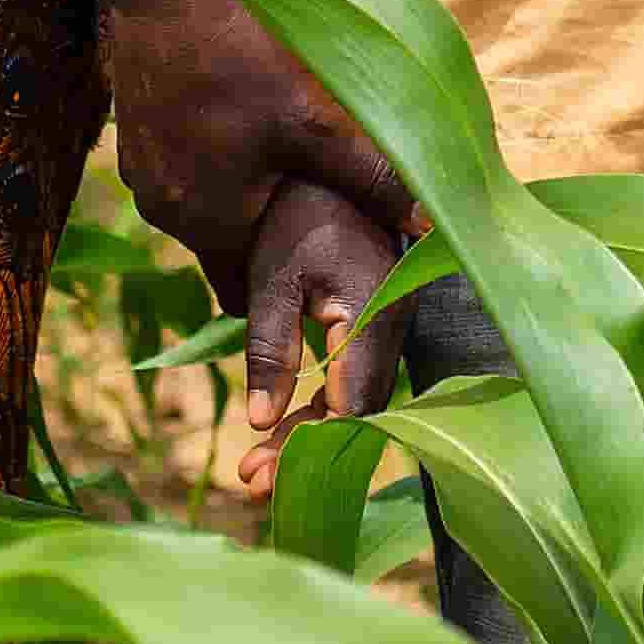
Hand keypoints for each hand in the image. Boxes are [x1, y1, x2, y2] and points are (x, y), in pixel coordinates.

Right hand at [105, 0, 413, 322]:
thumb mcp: (316, 120)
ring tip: (286, 161)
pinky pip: (182, 162)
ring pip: (204, 202)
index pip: (249, 292)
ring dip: (242, 191)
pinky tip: (245, 119)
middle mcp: (165, 205)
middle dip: (268, 237)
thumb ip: (373, 178)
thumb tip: (431, 225)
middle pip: (226, 247)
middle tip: (314, 211)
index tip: (326, 267)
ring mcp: (143, 166)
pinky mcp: (135, 126)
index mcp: (205, 220)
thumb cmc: (241, 55)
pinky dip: (216, 155)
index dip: (289, 282)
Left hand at [231, 178, 408, 496]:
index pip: (350, 402)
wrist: (326, 162)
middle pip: (355, 408)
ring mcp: (391, 323)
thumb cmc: (295, 215)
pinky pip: (354, 376)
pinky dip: (320, 404)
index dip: (309, 444)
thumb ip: (268, 350)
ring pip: (355, 397)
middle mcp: (395, 322)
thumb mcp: (270, 280)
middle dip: (304, 447)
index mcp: (374, 311)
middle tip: (248, 481)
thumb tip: (259, 421)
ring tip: (255, 466)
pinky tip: (283, 427)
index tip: (259, 473)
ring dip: (310, 431)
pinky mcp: (378, 322)